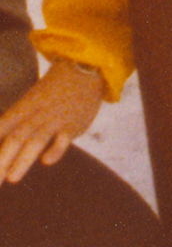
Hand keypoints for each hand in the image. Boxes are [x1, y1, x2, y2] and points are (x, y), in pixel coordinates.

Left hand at [0, 60, 103, 181]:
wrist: (88, 68)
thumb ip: (18, 117)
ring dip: (23, 160)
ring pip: (37, 139)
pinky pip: (64, 138)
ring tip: (12, 179)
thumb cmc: (56, 86)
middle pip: (17, 137)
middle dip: (2, 159)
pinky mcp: (75, 123)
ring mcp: (57, 118)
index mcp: (26, 105)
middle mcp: (39, 112)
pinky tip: (46, 161)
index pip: (3, 125)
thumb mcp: (34, 96)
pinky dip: (56, 149)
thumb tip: (1, 136)